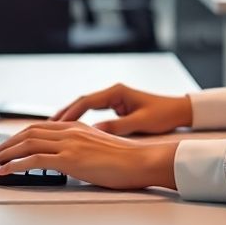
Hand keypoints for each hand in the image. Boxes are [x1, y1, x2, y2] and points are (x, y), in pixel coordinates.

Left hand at [0, 121, 178, 189]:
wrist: (141, 161)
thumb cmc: (126, 160)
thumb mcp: (98, 149)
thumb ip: (80, 149)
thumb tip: (68, 160)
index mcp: (76, 127)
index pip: (39, 128)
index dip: (18, 137)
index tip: (6, 147)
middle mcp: (70, 131)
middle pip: (28, 133)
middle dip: (6, 144)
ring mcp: (69, 144)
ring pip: (26, 144)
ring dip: (4, 154)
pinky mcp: (70, 159)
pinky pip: (34, 160)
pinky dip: (14, 165)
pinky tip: (3, 172)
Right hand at [52, 83, 191, 135]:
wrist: (179, 110)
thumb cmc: (163, 114)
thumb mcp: (140, 122)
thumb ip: (117, 126)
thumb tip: (95, 132)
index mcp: (117, 92)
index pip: (87, 101)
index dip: (70, 113)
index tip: (57, 124)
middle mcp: (113, 92)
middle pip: (81, 101)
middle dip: (64, 113)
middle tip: (46, 126)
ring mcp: (114, 98)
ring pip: (85, 106)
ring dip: (70, 116)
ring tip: (52, 128)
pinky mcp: (116, 106)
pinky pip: (93, 111)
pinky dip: (81, 119)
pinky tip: (72, 129)